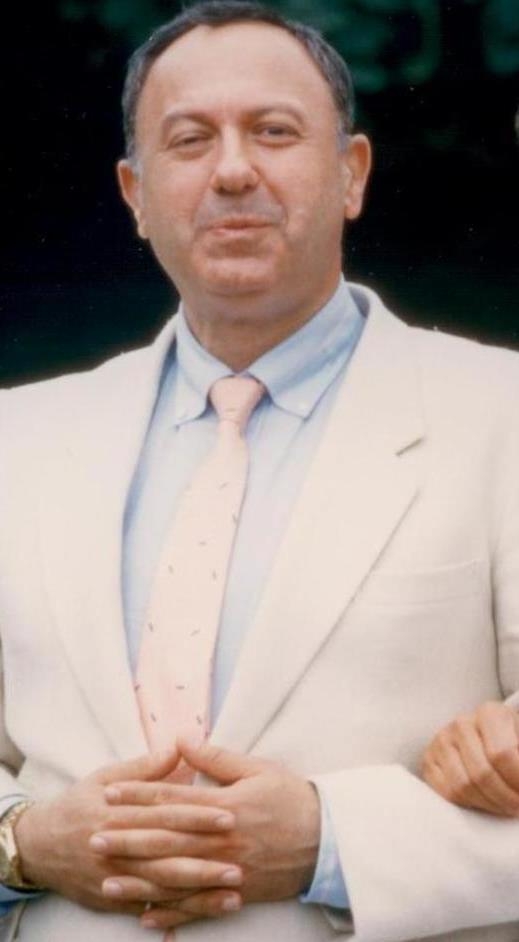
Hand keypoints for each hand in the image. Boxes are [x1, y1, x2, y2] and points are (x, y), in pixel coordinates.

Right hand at [15, 748, 236, 914]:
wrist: (38, 844)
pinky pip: (148, 909)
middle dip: (205, 862)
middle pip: (167, 855)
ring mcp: (115, 878)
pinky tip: (201, 914)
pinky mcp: (112, 900)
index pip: (166, 814)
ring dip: (199, 894)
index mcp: (120, 813)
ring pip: (162, 888)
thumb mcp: (105, 777)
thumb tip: (178, 747)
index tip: (231, 816)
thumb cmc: (78, 805)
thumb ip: (144, 768)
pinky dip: (174, 914)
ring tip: (233, 895)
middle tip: (240, 863)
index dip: (199, 815)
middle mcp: (118, 848)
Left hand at [98, 740, 320, 930]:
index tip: (109, 792)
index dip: (139, 795)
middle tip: (94, 837)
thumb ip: (216, 757)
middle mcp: (221, 840)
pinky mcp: (236, 893)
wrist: (329, 840)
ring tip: (107, 881)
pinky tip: (145, 916)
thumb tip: (182, 740)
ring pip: (176, 878)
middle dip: (127, 839)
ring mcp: (227, 870)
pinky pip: (199, 906)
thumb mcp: (257, 769)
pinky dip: (171, 913)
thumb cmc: (292, 798)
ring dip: (140, 881)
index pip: (172, 799)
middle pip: (166, 840)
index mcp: (224, 806)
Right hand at [421, 700, 518, 814]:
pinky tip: (486, 801)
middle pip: (482, 774)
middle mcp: (462, 724)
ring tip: (505, 804)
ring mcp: (442, 741)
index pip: (502, 754)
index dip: (517, 781)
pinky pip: (446, 792)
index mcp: (490, 713)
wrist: (491, 738)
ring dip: (489, 804)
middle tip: (518, 805)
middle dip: (506, 798)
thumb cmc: (512, 741)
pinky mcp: (430, 761)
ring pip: (463, 786)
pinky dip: (469, 804)